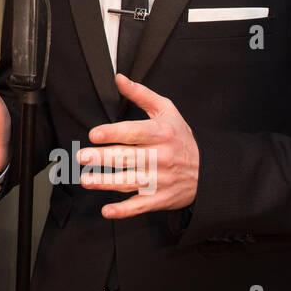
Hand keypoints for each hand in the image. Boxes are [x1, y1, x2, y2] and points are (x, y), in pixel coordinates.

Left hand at [78, 73, 198, 217]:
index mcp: (162, 133)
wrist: (209, 171)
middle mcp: (161, 157)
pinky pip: (141, 206)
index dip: (114, 133)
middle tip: (81, 157)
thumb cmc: (181, 137)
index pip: (135, 132)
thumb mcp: (167, 111)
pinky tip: (107, 211)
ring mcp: (161, 180)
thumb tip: (119, 78)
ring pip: (130, 181)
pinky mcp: (161, 198)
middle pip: (128, 157)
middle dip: (103, 158)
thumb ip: (141, 95)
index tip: (94, 134)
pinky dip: (124, 211)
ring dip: (107, 182)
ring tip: (86, 181)